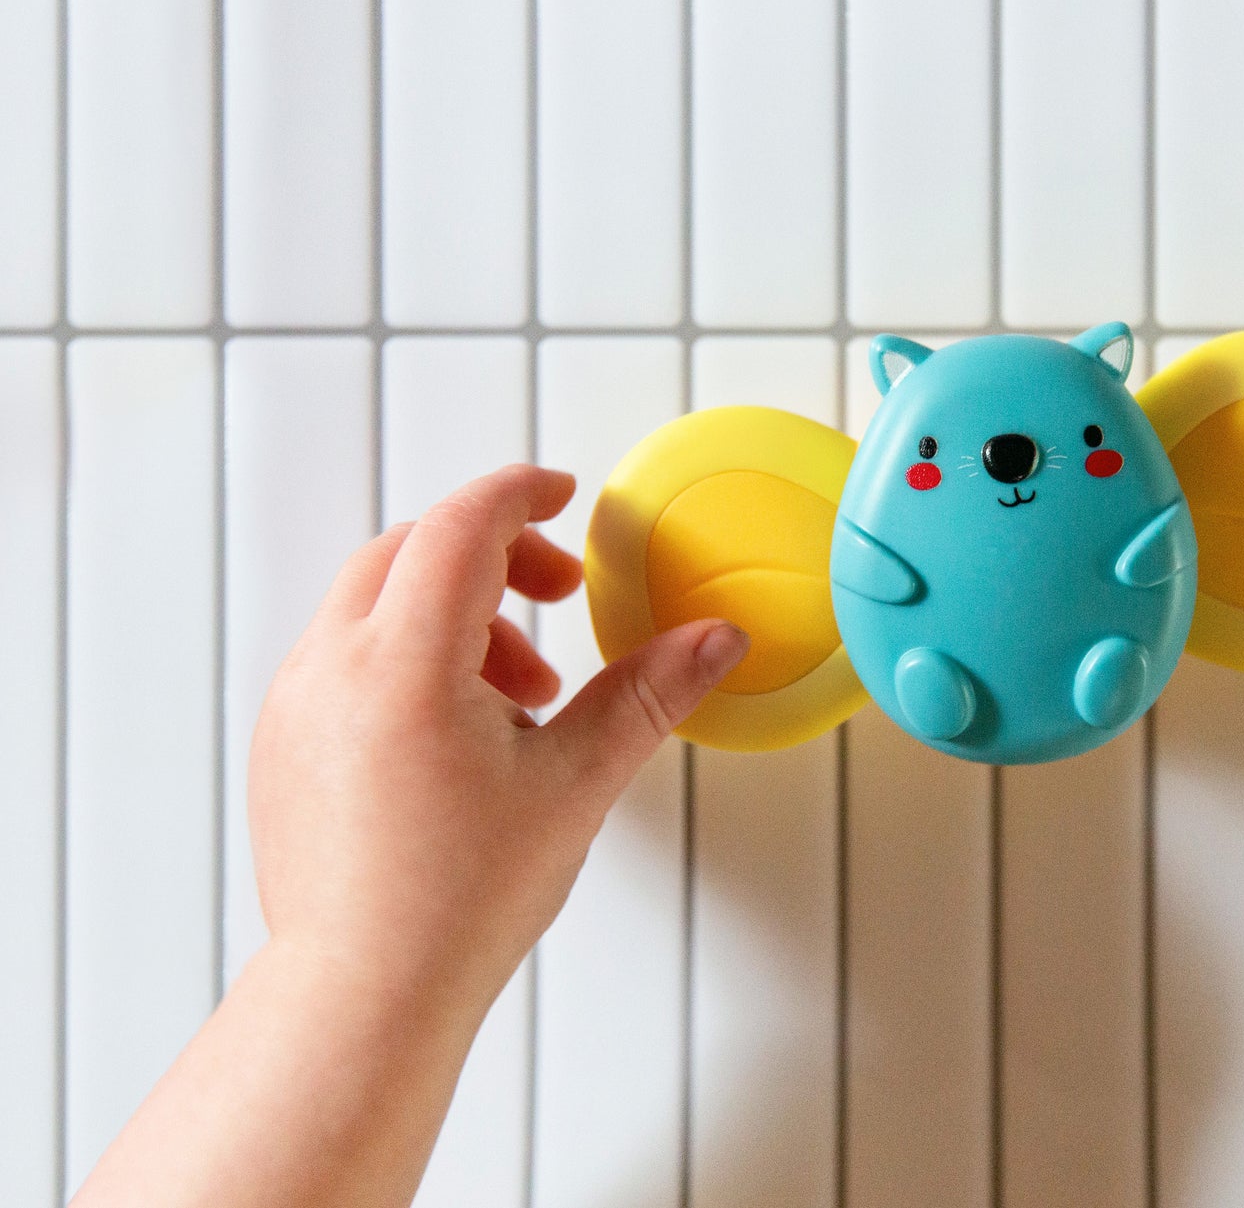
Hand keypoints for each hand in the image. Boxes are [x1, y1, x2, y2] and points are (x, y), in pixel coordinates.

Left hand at [246, 463, 747, 1019]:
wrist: (364, 994)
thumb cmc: (459, 902)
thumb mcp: (576, 782)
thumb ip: (648, 693)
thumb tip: (716, 639)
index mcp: (405, 663)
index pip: (461, 525)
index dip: (520, 494)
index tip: (562, 494)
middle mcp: (332, 668)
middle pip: (412, 550)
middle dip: (495, 557)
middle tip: (558, 599)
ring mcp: (296, 704)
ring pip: (374, 602)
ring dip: (456, 613)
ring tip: (521, 696)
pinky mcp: (282, 742)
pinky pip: (344, 655)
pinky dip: (407, 655)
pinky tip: (462, 731)